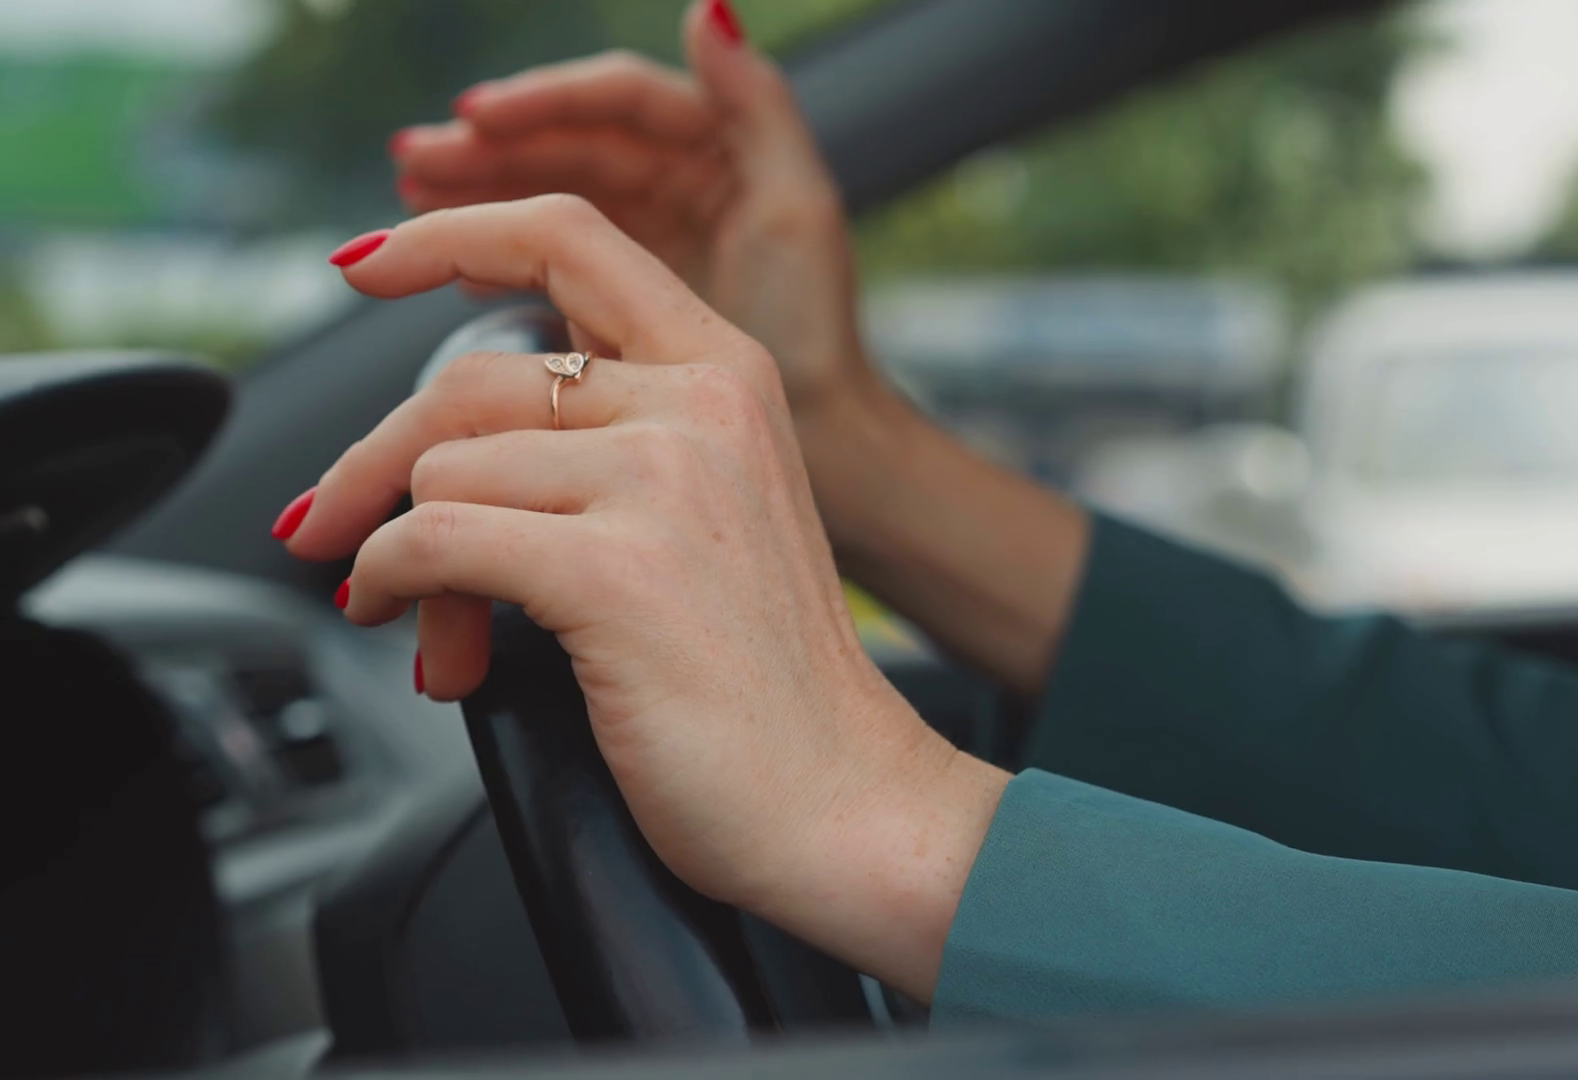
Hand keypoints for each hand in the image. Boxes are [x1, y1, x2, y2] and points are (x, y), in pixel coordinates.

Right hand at [391, 0, 871, 414]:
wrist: (824, 439)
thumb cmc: (818, 330)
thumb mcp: (797, 210)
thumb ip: (760, 105)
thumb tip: (710, 11)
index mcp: (721, 147)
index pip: (617, 100)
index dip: (545, 101)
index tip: (476, 117)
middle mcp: (682, 179)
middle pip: (570, 142)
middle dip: (490, 148)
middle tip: (414, 162)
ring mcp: (653, 235)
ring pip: (551, 194)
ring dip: (481, 192)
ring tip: (413, 199)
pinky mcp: (630, 295)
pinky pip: (553, 257)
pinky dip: (504, 255)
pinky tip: (458, 268)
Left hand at [393, 1, 1092, 700]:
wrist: (843, 799)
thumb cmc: (770, 687)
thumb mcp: (709, 520)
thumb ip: (610, 452)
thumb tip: (445, 455)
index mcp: (729, 377)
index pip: (569, 241)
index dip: (449, 235)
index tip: (368, 258)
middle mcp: (701, 408)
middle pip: (470, 380)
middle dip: (371, 463)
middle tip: (327, 527)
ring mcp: (663, 483)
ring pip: (445, 471)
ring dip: (403, 563)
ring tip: (440, 637)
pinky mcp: (615, 572)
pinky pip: (435, 542)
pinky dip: (398, 588)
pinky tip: (428, 638)